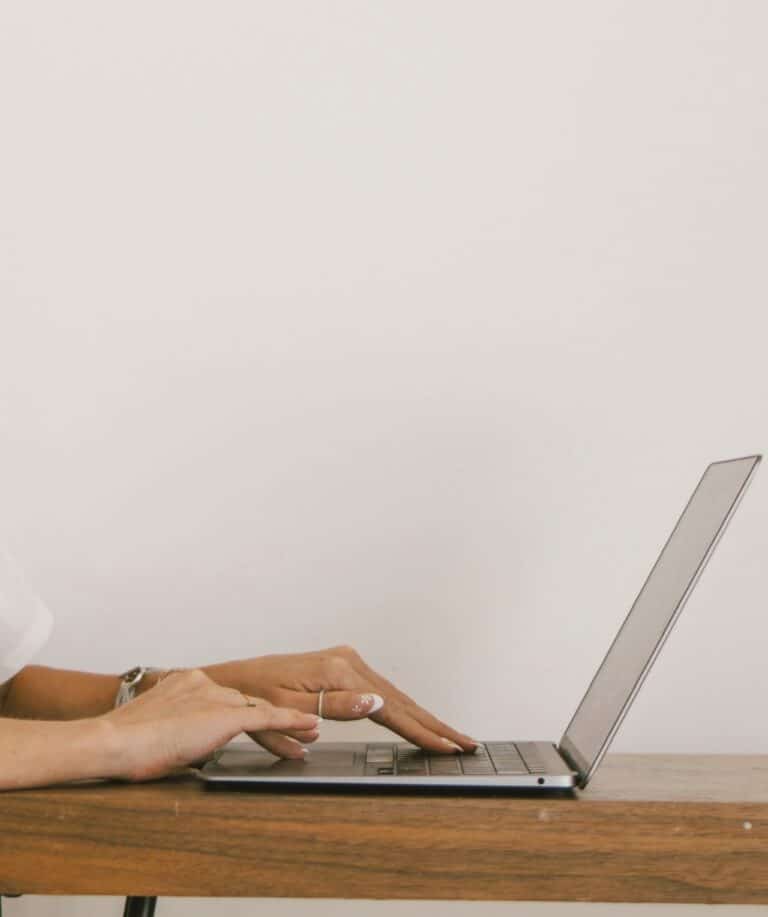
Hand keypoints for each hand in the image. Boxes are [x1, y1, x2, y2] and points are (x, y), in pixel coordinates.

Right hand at [102, 669, 319, 780]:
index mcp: (187, 682)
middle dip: (272, 714)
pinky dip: (291, 722)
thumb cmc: (125, 743)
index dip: (244, 709)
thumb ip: (180, 732)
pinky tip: (308, 726)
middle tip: (300, 723)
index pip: (225, 696)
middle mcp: (205, 683)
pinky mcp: (224, 715)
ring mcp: (215, 697)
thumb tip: (189, 750)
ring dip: (287, 721)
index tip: (258, 715)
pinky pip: (267, 718)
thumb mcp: (158, 730)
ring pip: (260, 708)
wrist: (114, 741)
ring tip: (311, 730)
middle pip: (247, 701)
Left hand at [204, 645, 477, 753]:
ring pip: (394, 694)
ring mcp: (346, 661)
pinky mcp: (342, 666)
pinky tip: (415, 717)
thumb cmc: (252, 696)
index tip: (447, 747)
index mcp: (338, 672)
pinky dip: (402, 706)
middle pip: (400, 699)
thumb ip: (336, 706)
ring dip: (422, 716)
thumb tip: (377, 702)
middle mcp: (347, 661)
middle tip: (465, 743)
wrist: (232, 679)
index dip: (421, 731)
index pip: (390, 708)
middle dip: (434, 724)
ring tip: (449, 735)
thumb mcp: (289, 706)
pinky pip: (381, 689)